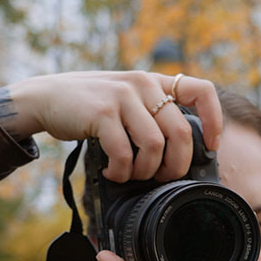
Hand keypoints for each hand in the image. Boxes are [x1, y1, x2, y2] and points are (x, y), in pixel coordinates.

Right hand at [0, 71, 221, 182]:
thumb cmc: (91, 107)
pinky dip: (122, 171)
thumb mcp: (127, 100)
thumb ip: (152, 114)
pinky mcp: (102, 113)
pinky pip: (125, 153)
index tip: (211, 146)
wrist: (46, 97)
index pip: (202, 90)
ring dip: (145, 171)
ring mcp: (122, 97)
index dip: (214, 120)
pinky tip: (113, 172)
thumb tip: (181, 154)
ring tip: (131, 175)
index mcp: (154, 82)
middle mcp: (142, 84)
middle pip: (181, 133)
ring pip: (155, 146)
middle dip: (175, 166)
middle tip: (161, 178)